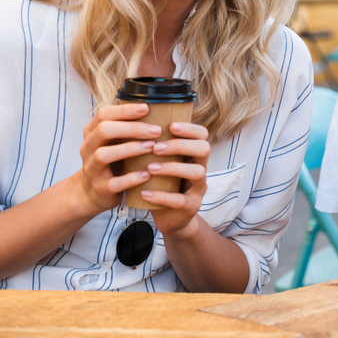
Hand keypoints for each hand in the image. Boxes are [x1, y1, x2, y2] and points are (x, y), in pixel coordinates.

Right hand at [75, 103, 165, 214]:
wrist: (93, 192)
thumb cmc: (112, 160)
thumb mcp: (114, 141)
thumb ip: (127, 126)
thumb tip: (159, 107)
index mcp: (92, 133)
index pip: (103, 114)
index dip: (125, 110)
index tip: (147, 108)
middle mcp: (87, 148)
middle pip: (104, 130)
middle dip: (132, 128)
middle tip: (156, 130)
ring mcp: (92, 169)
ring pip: (104, 155)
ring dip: (130, 149)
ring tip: (152, 146)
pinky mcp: (100, 188)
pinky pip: (114, 183)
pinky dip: (132, 178)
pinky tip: (148, 174)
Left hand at [144, 120, 210, 236]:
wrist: (168, 217)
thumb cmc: (162, 184)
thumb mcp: (161, 162)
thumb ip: (155, 145)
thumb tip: (134, 120)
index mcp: (193, 154)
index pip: (202, 135)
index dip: (189, 128)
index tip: (170, 125)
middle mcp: (200, 168)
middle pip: (204, 149)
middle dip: (180, 145)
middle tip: (156, 147)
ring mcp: (198, 188)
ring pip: (197, 172)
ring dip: (173, 168)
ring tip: (150, 168)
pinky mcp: (191, 206)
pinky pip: (181, 200)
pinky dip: (162, 196)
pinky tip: (144, 193)